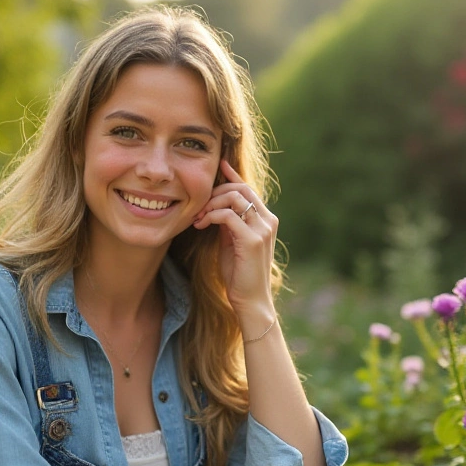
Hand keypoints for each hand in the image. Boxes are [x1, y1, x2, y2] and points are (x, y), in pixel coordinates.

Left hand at [191, 159, 278, 331]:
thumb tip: (216, 205)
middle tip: (197, 207)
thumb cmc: (240, 273)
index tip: (219, 165)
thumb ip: (229, 222)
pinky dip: (211, 216)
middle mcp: (268, 221)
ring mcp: (262, 229)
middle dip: (215, 193)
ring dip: (211, 204)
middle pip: (241, 189)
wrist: (250, 300)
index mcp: (265, 220)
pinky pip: (227, 215)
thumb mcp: (232, 241)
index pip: (248, 189)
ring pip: (234, 198)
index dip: (232, 176)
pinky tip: (201, 225)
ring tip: (198, 217)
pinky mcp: (252, 240)